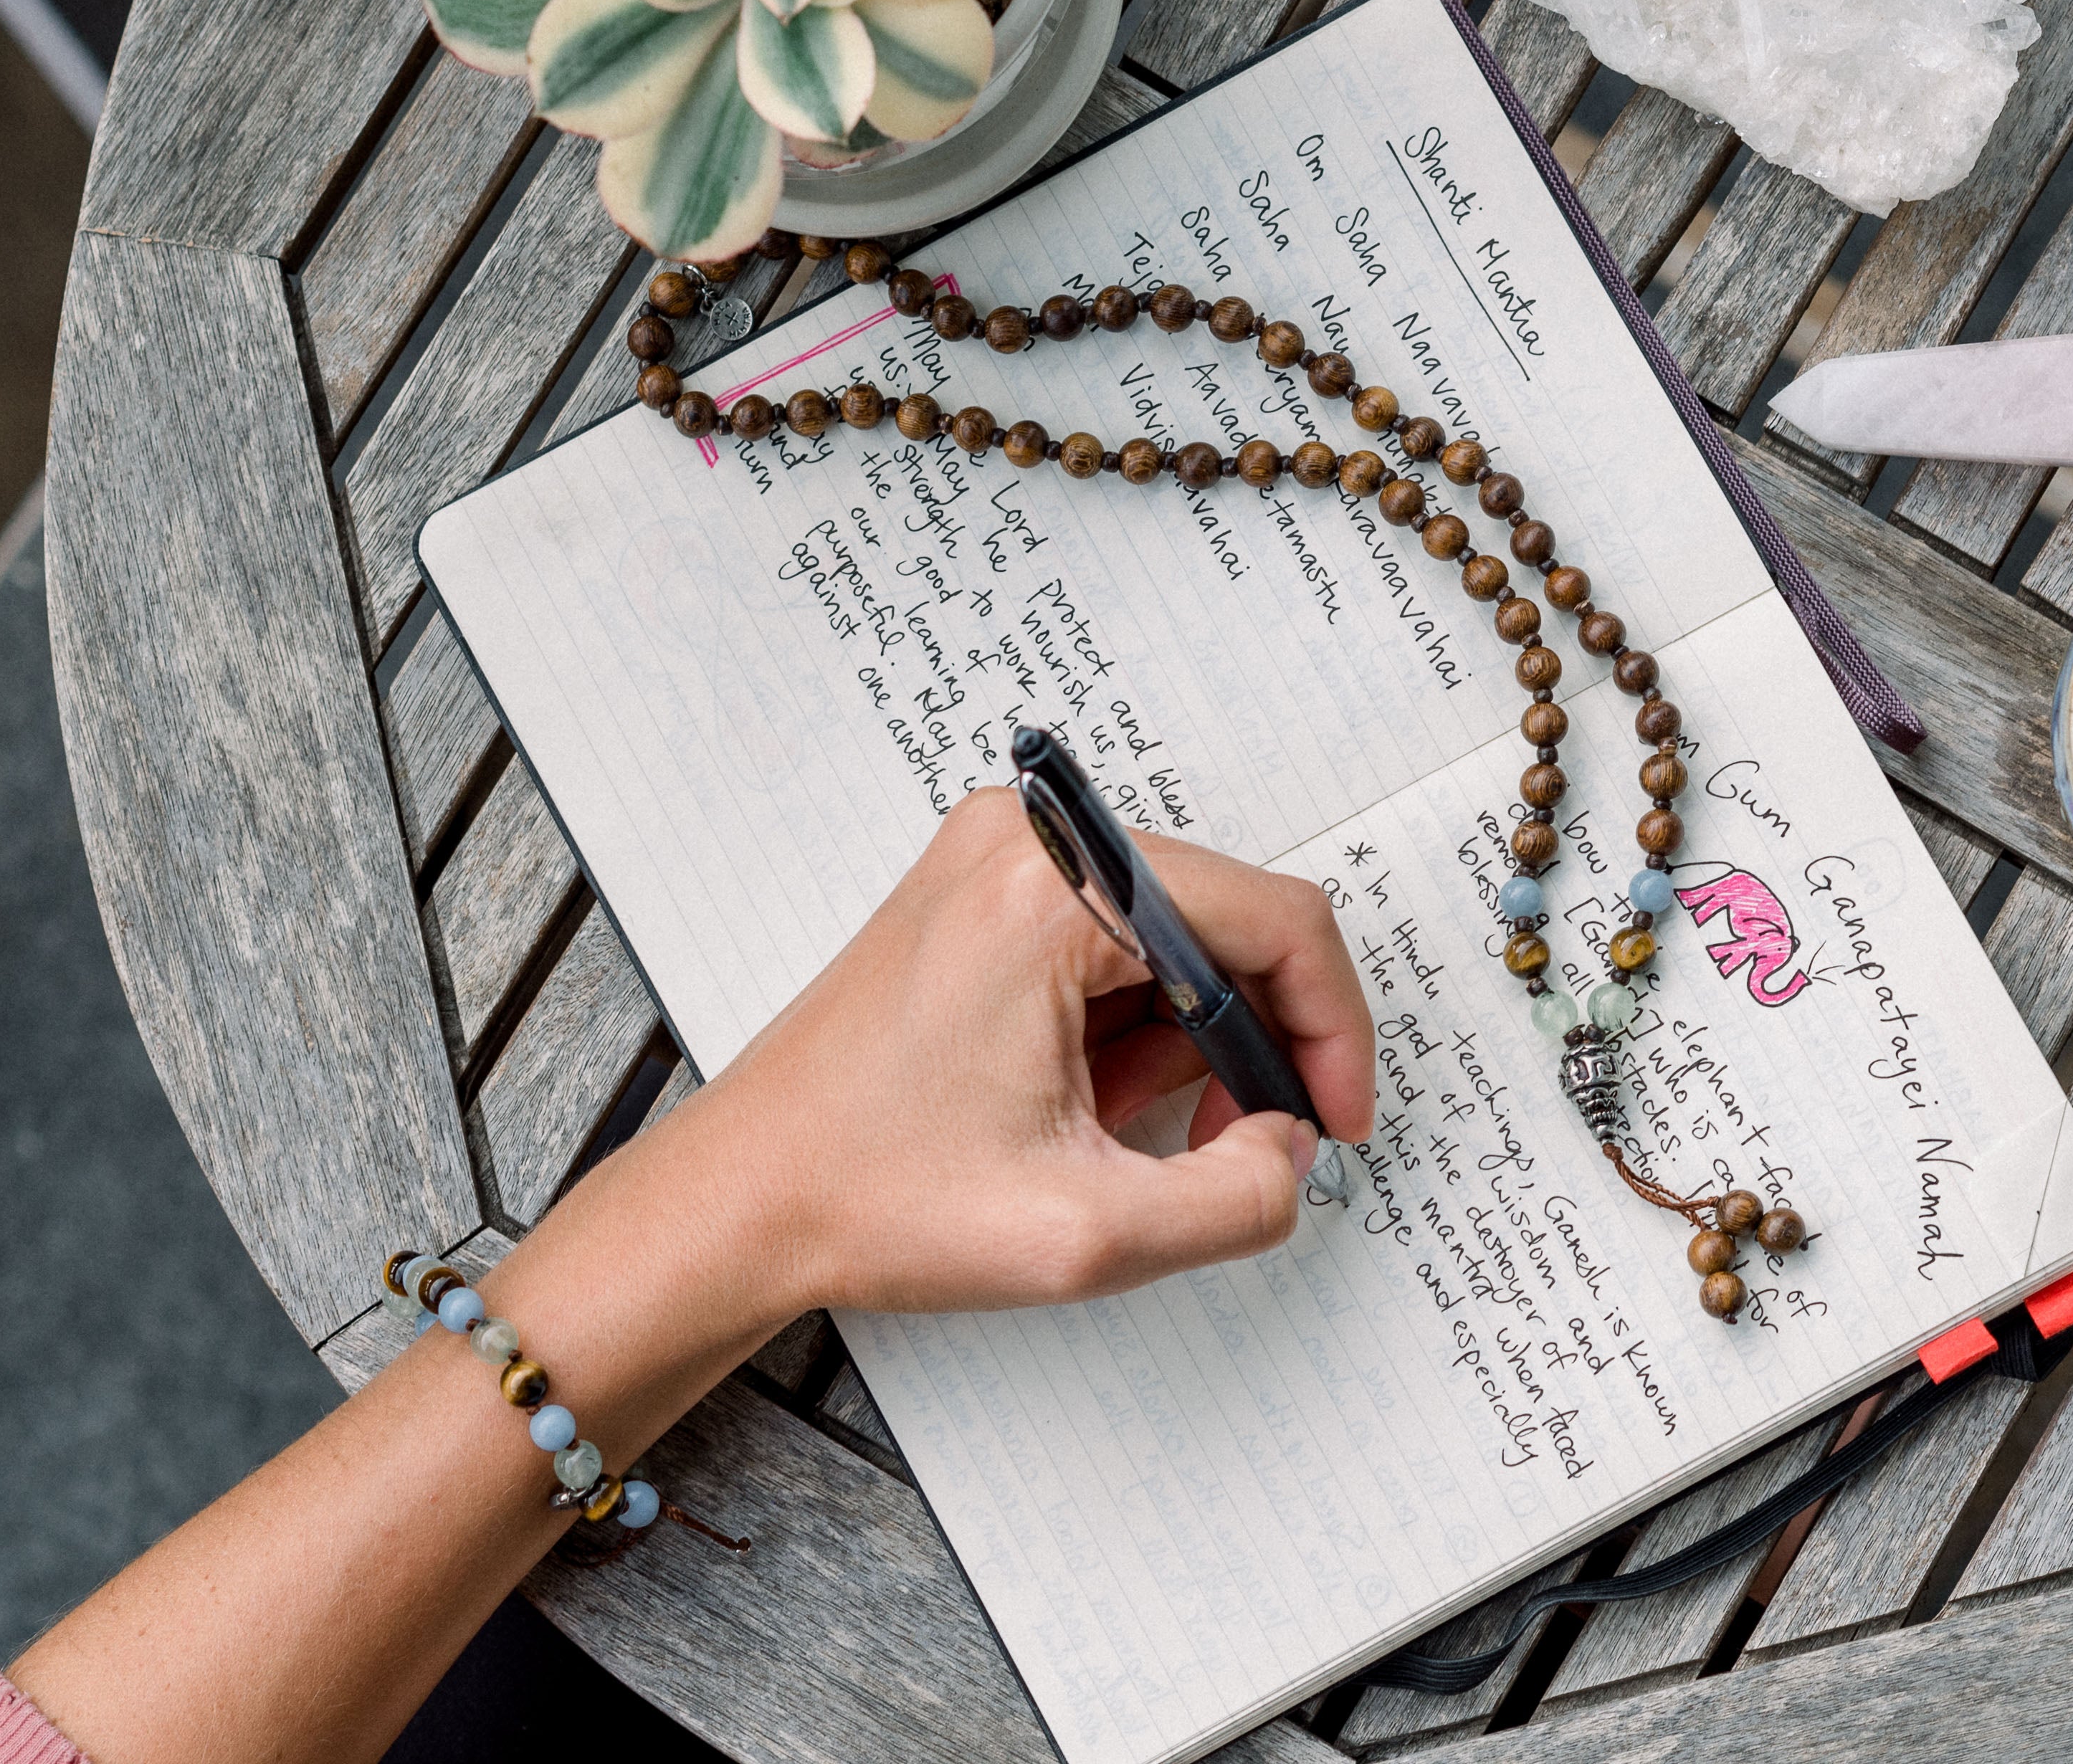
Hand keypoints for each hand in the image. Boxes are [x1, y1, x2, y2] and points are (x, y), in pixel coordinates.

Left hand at [625, 785, 1377, 1320]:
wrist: (738, 1202)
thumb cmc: (870, 1199)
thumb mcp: (1084, 1233)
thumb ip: (1235, 1200)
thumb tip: (1291, 1148)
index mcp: (1050, 888)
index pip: (1270, 916)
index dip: (1328, 1027)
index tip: (1333, 1123)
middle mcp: (1023, 839)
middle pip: (1224, 919)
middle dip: (1244, 1046)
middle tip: (1222, 1149)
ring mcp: (994, 859)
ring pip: (1173, 938)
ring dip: (1180, 1045)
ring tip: (1112, 1132)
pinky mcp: (979, 895)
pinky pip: (1113, 943)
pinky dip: (1128, 1029)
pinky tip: (1078, 1102)